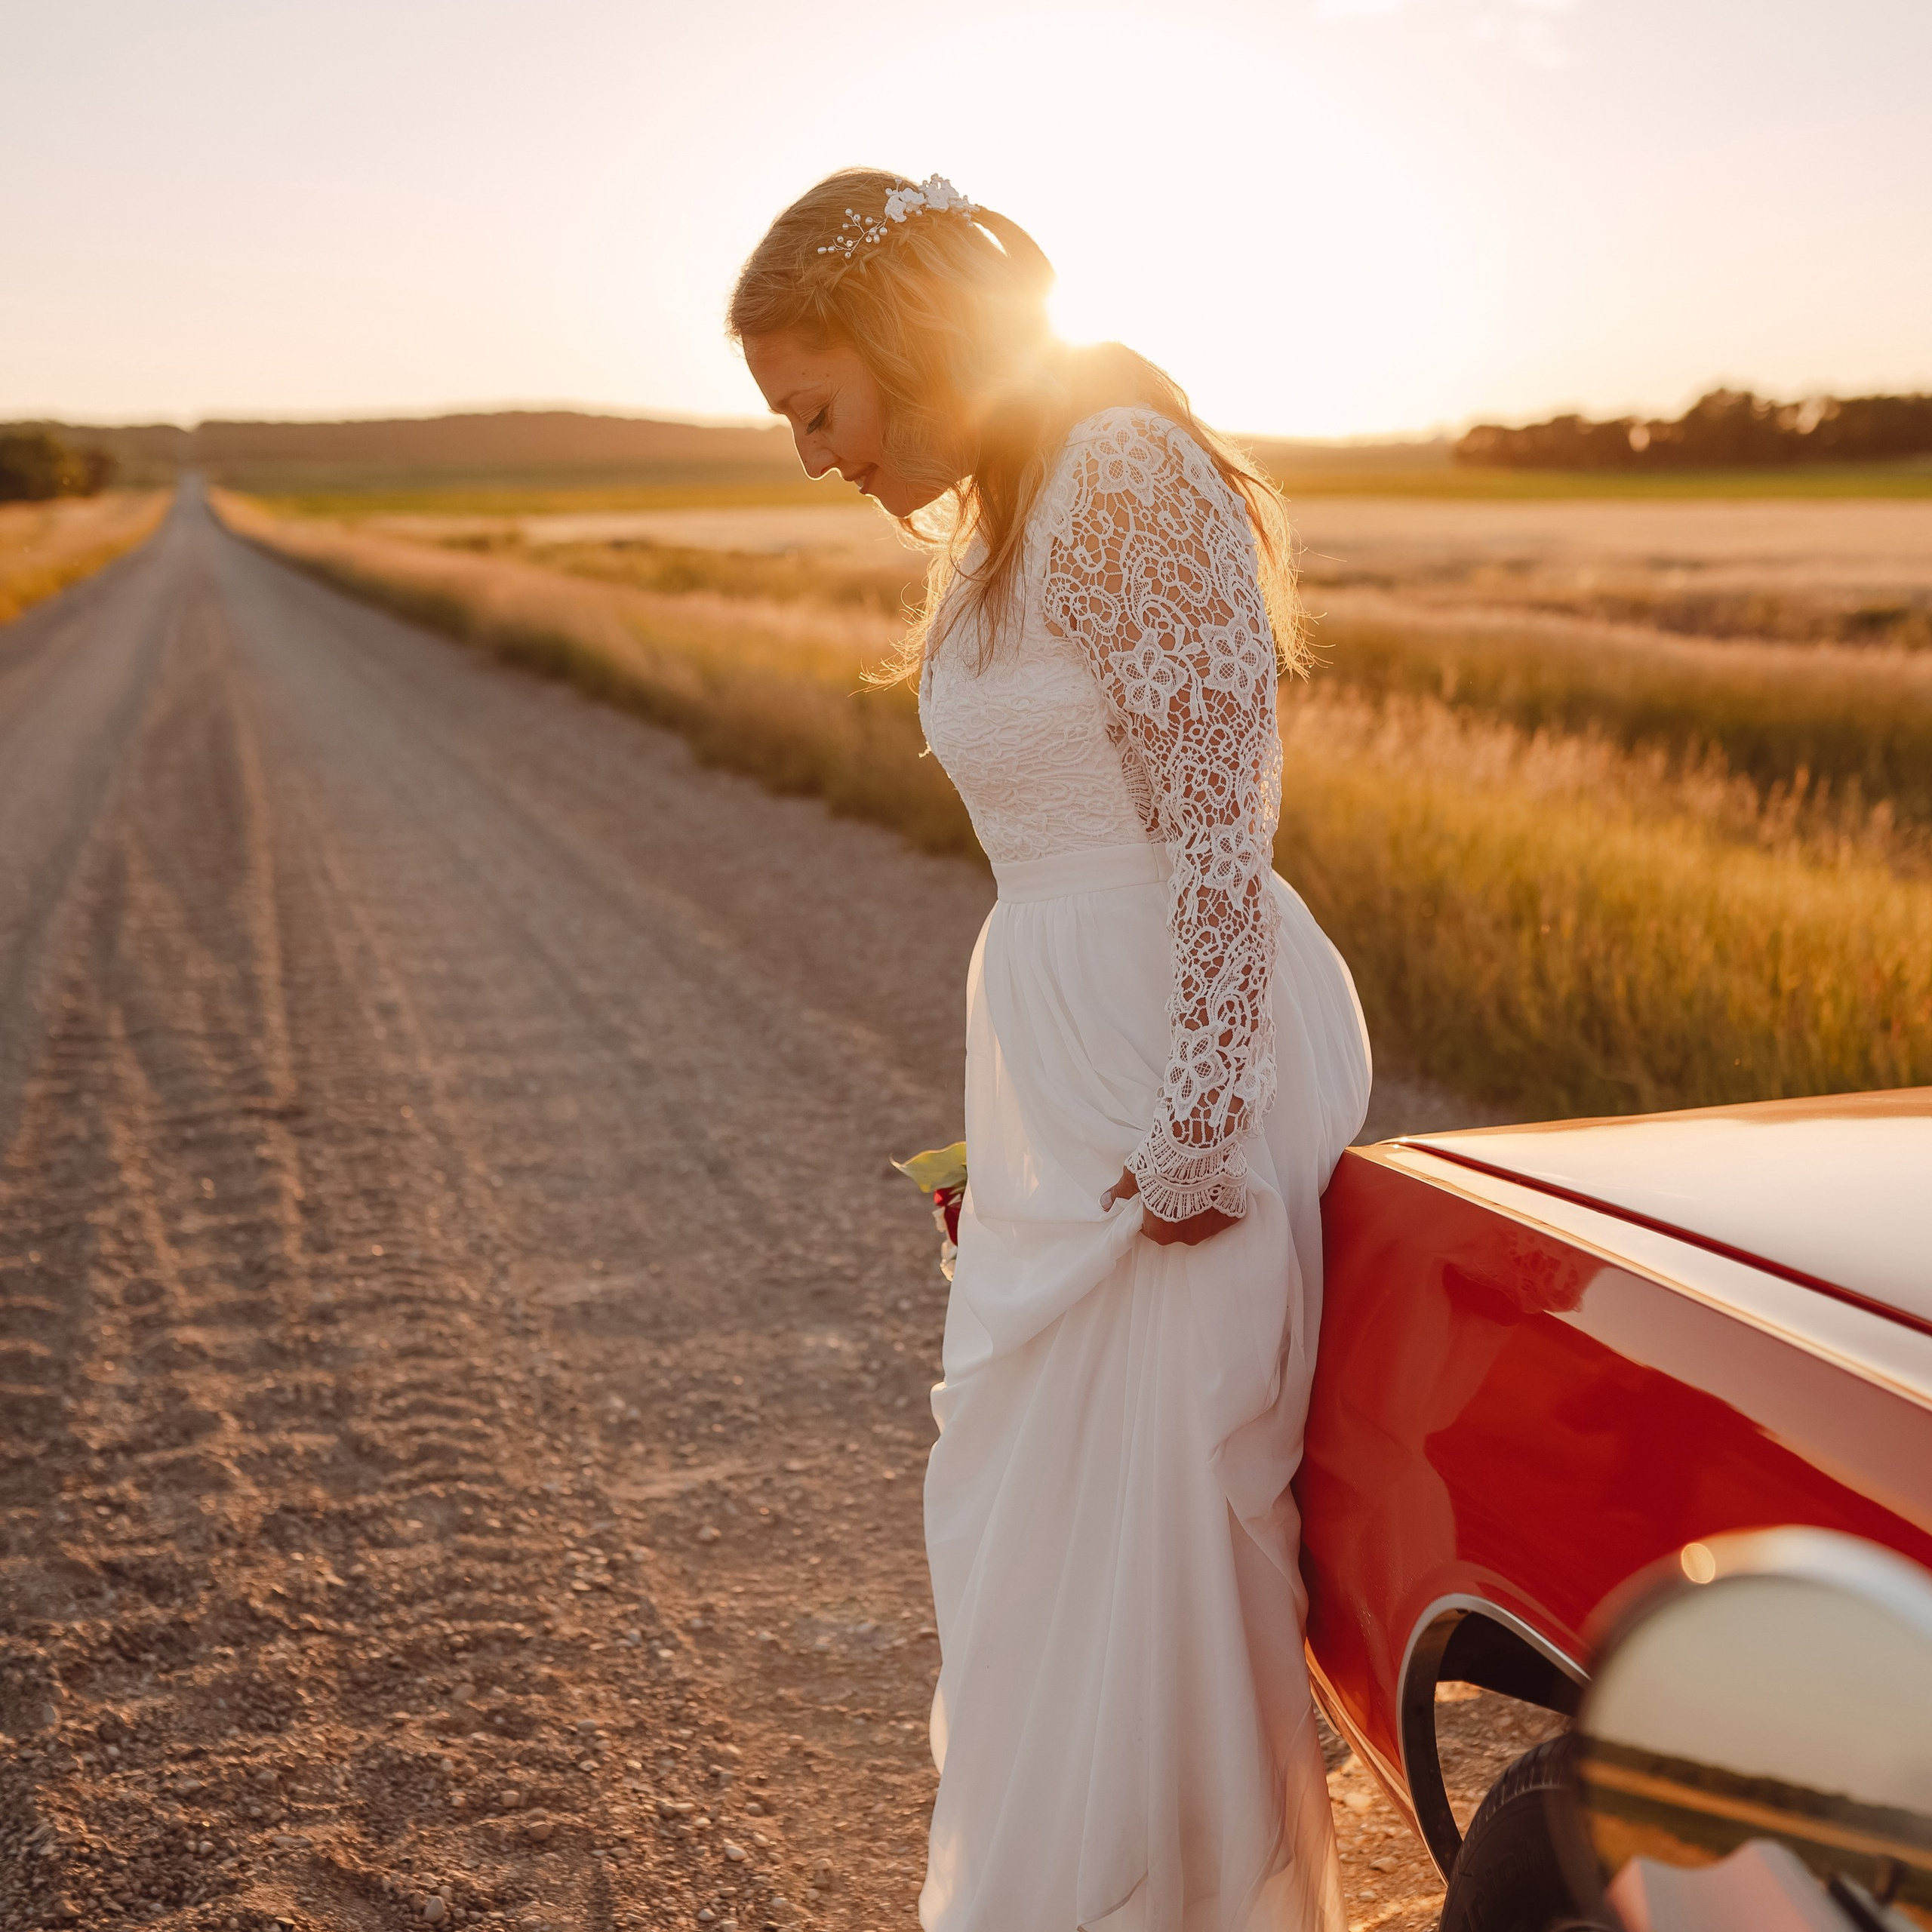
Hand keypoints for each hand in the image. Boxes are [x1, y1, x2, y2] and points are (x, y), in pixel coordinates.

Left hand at [1101, 1167, 1239, 1247]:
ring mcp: (1212, 1227)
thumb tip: (1104, 1204)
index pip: (1152, 1228)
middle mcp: (1187, 1237)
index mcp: (1160, 1232)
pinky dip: (1220, 1199)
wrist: (1198, 1142)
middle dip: (1178, 1209)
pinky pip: (1225, 1211)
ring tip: (1197, 1181)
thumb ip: (1121, 1192)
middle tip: (1178, 1184)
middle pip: (1178, 1227)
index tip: (1157, 1193)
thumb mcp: (1134, 1174)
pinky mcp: (1232, 1213)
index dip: (1153, 1209)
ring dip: (1200, 1206)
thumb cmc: (1161, 1160)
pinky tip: (1215, 1182)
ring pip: (1203, 1220)